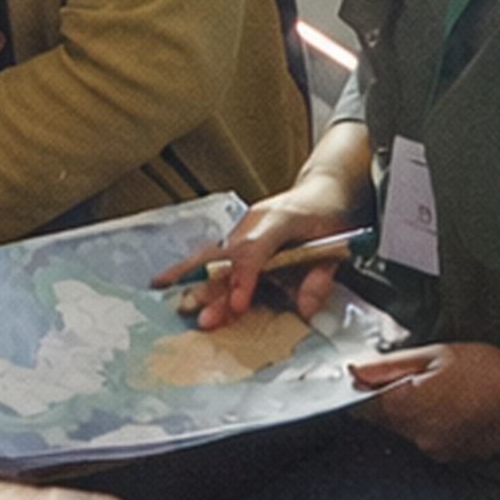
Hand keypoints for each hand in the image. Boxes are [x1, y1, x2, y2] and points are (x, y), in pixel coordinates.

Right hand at [153, 180, 359, 332]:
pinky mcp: (237, 239)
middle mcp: (254, 223)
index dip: (244, 279)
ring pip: (211, 253)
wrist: (323, 188)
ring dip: (189, 276)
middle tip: (193, 310)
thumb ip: (320, 277)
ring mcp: (242, 230)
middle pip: (224, 254)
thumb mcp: (336, 244)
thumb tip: (304, 307)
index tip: (237, 305)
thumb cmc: (327, 214)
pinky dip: (189, 269)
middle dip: (207, 284)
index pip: (254, 251)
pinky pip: (210, 255)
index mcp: (279, 219)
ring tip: (163, 291)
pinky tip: (168, 280)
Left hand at [351, 342, 499, 466]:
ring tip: (445, 392)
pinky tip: (457, 408)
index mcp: (406, 407)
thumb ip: (392, 365)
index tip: (368, 378)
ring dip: (416, 414)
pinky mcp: (453, 457)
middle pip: (386, 420)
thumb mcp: (436, 354)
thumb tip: (358, 371)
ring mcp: (435, 450)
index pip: (362, 406)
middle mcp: (416, 436)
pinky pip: (431, 440)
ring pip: (409, 431)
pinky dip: (435, 426)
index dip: (362, 391)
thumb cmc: (486, 370)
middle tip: (419, 378)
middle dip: (393, 400)